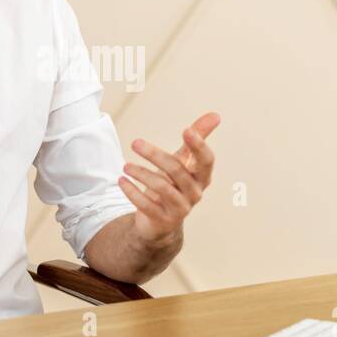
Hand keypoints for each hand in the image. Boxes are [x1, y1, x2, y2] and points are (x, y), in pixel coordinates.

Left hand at [118, 112, 219, 245]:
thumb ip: (196, 138)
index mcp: (202, 177)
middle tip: (135, 142)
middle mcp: (195, 193)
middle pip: (177, 170)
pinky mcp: (164, 220)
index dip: (199, 145)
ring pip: (162, 188)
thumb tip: (215, 115)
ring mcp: (181, 209)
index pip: (206, 161)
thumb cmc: (174, 184)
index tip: (186, 130)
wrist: (161, 221)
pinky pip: (147, 205)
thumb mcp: (184, 161)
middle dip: (155, 155)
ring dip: (141, 174)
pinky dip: (133, 192)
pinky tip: (122, 180)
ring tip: (125, 166)